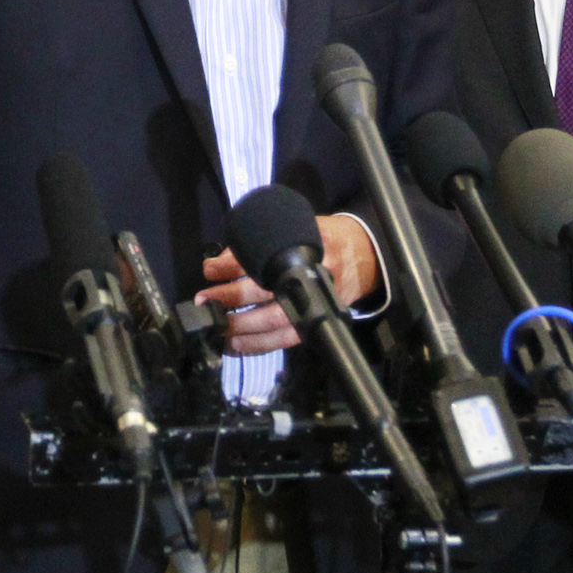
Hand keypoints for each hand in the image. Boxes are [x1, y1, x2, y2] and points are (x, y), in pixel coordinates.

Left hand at [196, 214, 380, 354]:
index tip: (211, 267)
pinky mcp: (315, 324)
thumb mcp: (298, 227)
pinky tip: (236, 343)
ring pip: (276, 322)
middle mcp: (312, 278)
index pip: (265, 257)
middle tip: (206, 299)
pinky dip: (258, 345)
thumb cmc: (326, 239)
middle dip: (232, 297)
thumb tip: (223, 259)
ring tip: (216, 325)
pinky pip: (284, 340)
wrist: (365, 256)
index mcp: (307, 249)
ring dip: (241, 326)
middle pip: (268, 292)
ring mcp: (315, 304)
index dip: (234, 264)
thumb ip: (263, 241)